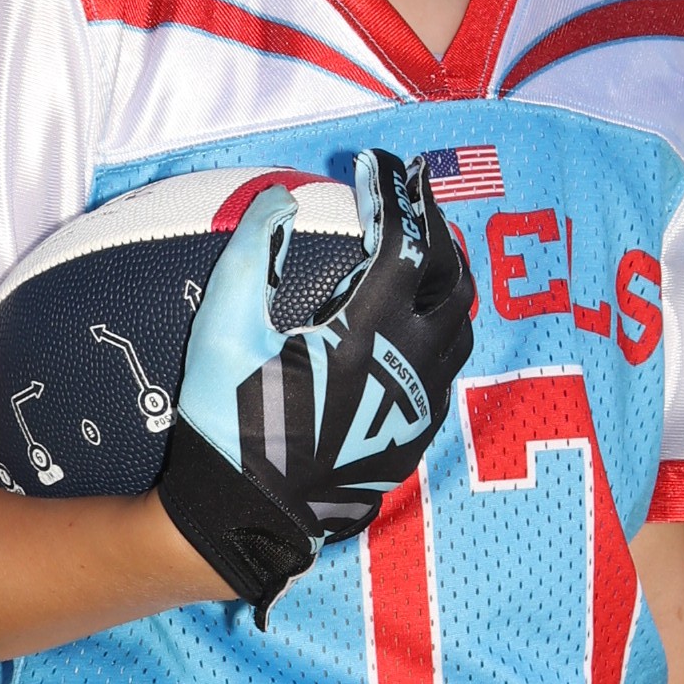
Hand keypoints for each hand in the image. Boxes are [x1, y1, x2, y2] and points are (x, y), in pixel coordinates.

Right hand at [156, 147, 474, 616]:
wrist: (245, 519)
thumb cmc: (227, 422)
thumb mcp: (221, 331)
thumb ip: (253, 253)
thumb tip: (282, 196)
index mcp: (365, 333)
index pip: (405, 240)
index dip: (396, 192)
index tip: (377, 163)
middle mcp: (408, 365)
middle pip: (452, 277)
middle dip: (435, 226)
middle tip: (410, 197)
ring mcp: (419, 405)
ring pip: (461, 326)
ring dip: (448, 279)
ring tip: (426, 251)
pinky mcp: (416, 436)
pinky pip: (449, 368)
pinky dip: (441, 328)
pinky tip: (416, 323)